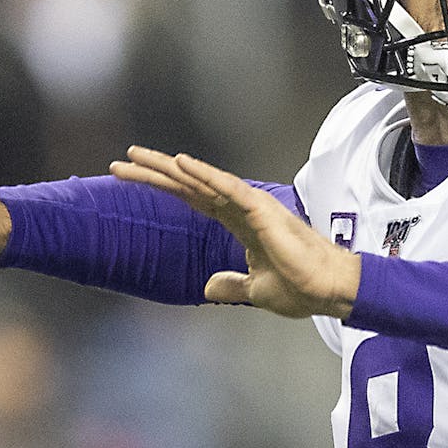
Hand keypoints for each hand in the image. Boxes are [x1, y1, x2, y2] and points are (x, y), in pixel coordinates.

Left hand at [109, 147, 360, 318]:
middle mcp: (241, 208)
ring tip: (135, 156)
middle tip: (119, 163)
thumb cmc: (301, 288)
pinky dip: (203, 174)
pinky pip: (226, 188)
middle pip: (188, 185)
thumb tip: (206, 286)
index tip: (133, 181)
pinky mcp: (261, 210)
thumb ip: (230, 283)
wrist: (328, 291)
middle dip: (153, 173)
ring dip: (167, 167)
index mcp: (238, 224)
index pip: (192, 200)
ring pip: (201, 180)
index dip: (163, 189)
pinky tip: (179, 163)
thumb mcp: (255, 290)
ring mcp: (250, 206)